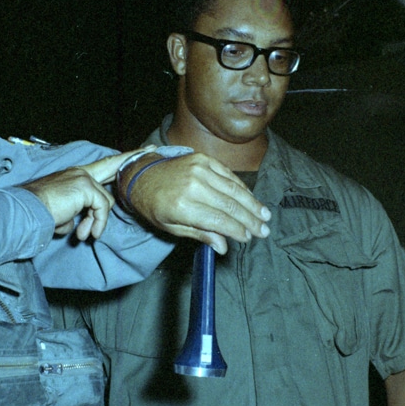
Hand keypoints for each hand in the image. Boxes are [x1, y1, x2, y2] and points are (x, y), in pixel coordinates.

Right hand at [19, 149, 139, 240]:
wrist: (26, 212)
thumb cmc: (39, 214)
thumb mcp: (62, 213)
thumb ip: (76, 214)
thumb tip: (80, 225)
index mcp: (74, 175)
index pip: (101, 166)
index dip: (119, 161)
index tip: (137, 152)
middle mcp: (80, 172)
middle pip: (113, 163)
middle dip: (134, 156)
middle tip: (153, 149)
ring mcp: (83, 177)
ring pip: (106, 201)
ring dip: (97, 222)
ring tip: (86, 234)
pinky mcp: (85, 187)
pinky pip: (101, 208)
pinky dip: (96, 223)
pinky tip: (86, 232)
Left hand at [120, 152, 270, 253]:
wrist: (139, 174)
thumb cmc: (153, 204)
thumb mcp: (170, 226)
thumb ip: (199, 234)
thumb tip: (223, 246)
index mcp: (183, 206)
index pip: (219, 221)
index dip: (238, 231)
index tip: (249, 238)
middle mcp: (193, 185)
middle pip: (231, 205)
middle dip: (250, 220)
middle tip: (264, 231)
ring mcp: (199, 169)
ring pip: (234, 189)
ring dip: (252, 204)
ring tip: (265, 216)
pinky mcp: (203, 159)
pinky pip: (228, 175)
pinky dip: (242, 188)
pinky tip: (251, 198)